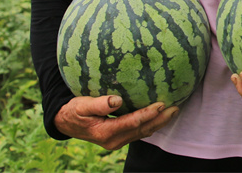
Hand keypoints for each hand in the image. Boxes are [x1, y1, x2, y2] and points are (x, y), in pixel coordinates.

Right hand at [54, 95, 177, 150]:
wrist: (66, 122)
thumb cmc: (74, 111)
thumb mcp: (82, 105)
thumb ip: (99, 103)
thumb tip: (116, 101)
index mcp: (105, 132)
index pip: (132, 123)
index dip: (148, 114)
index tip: (161, 104)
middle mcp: (114, 140)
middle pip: (142, 130)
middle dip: (160, 120)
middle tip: (175, 107)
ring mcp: (117, 141)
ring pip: (143, 133)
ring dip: (159, 123)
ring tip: (173, 111)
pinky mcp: (120, 137)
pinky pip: (139, 132)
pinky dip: (151, 124)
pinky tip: (160, 115)